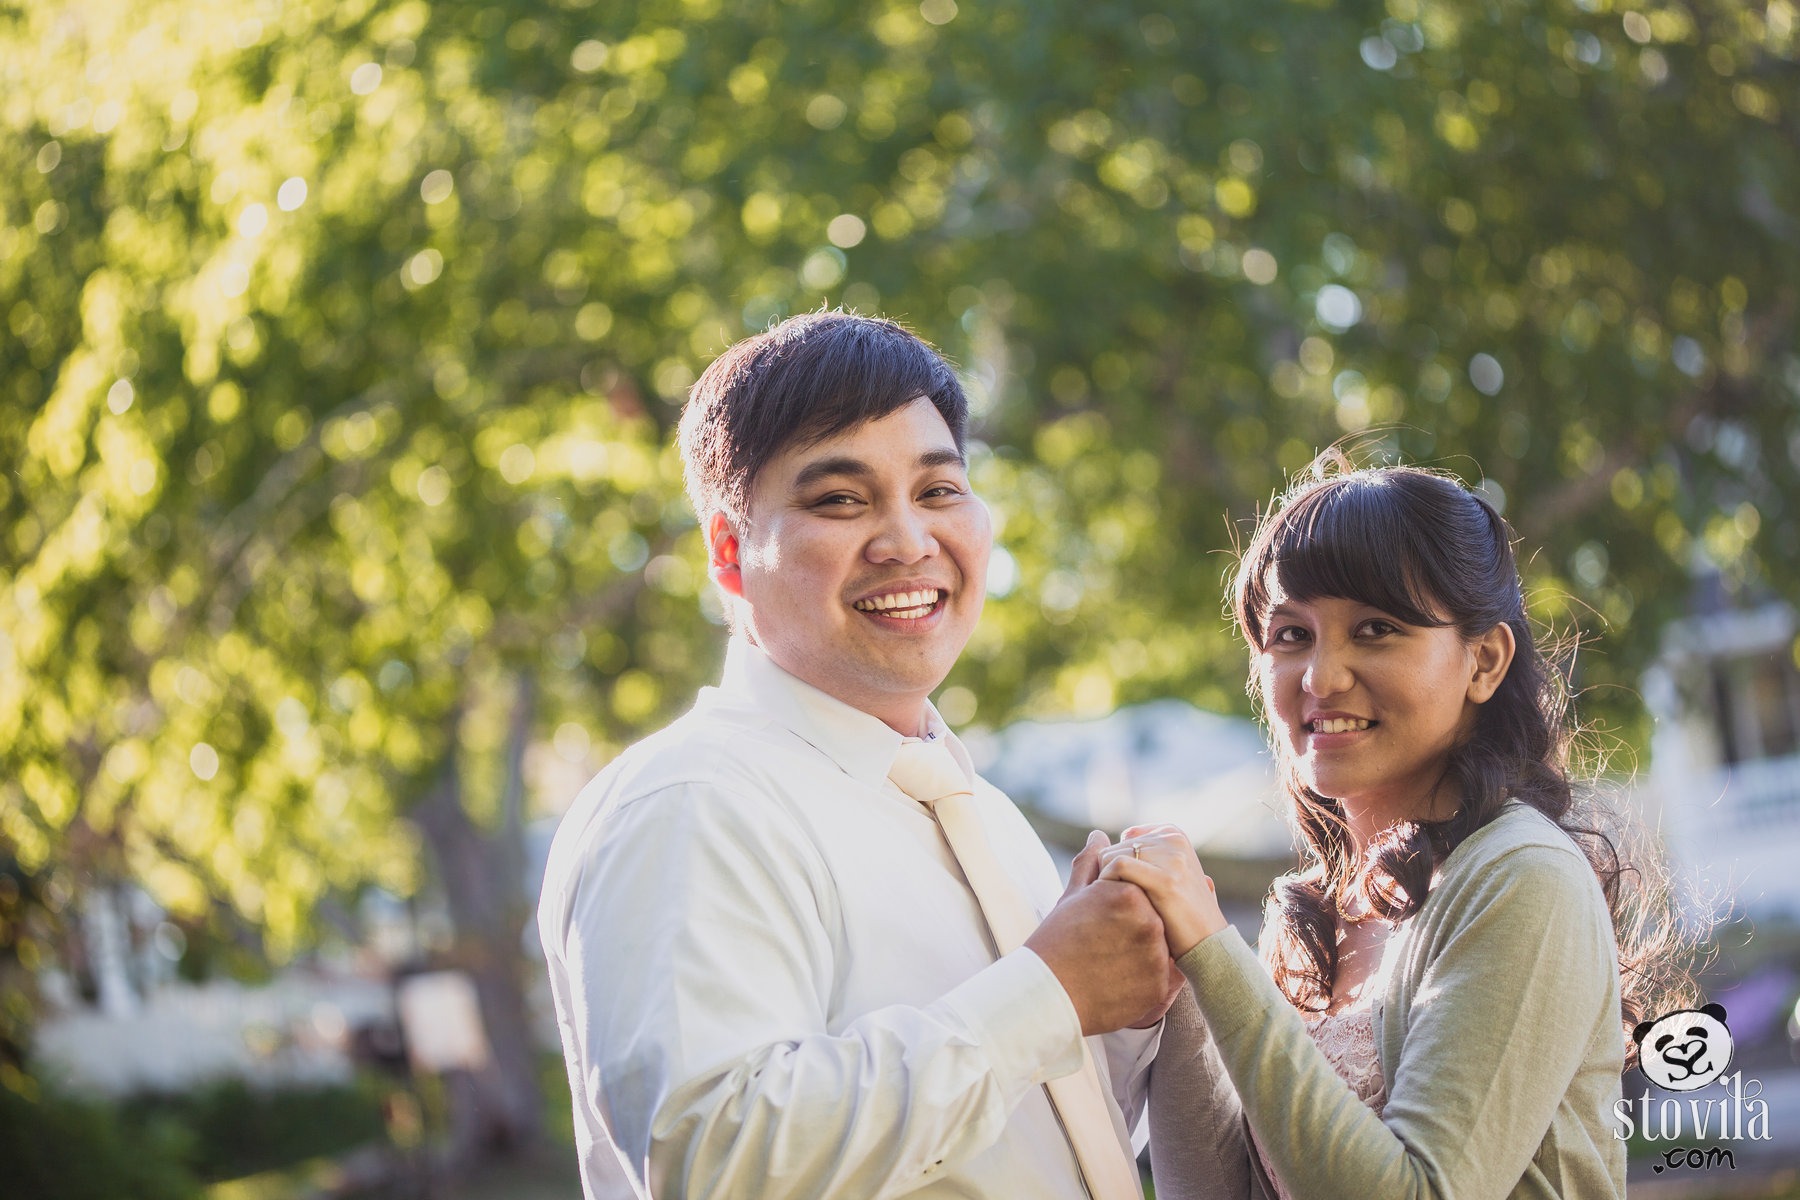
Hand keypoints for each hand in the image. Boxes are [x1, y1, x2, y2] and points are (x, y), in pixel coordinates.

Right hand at [1025, 831, 1176, 1035]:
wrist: (1047, 995)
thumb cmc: (1055, 941)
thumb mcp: (1072, 897)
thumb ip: (1091, 863)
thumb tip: (1099, 835)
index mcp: (1129, 893)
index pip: (1141, 890)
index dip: (1120, 907)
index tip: (1102, 921)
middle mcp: (1150, 922)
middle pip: (1155, 917)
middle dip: (1136, 928)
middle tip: (1107, 944)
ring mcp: (1158, 956)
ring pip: (1162, 947)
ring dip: (1145, 953)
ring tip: (1112, 964)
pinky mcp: (1160, 987)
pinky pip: (1164, 977)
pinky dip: (1147, 978)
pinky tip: (1119, 980)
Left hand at [1098, 824, 1226, 957]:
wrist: (1208, 943)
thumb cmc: (1181, 913)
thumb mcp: (1170, 873)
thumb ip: (1149, 852)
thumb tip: (1118, 836)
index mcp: (1173, 835)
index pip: (1127, 838)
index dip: (1118, 865)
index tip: (1126, 889)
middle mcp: (1173, 840)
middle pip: (1116, 848)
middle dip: (1111, 876)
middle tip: (1121, 904)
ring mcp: (1172, 858)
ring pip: (1112, 856)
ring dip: (1107, 883)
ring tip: (1121, 907)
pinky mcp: (1165, 879)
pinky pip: (1118, 866)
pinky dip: (1107, 883)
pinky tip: (1114, 905)